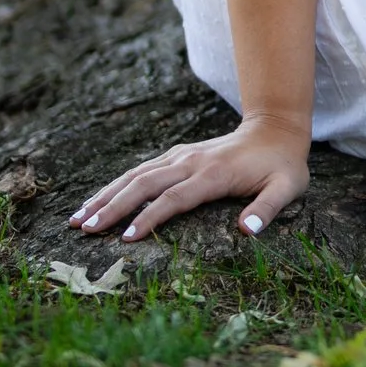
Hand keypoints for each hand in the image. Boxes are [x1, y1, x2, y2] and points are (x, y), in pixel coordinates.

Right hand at [67, 113, 309, 241]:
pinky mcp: (176, 155)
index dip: (149, 217)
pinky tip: (97, 200)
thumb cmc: (282, 165)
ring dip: (105, 195)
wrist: (276, 128)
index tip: (125, 238)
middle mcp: (190, 162)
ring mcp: (180, 156)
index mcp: (213, 174)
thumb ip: (268, 209)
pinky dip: (116, 185)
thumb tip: (248, 231)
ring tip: (77, 217)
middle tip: (83, 229)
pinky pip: (140, 170)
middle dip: (112, 206)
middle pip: (143, 184)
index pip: (174, 198)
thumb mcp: (287, 187)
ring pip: (135, 174)